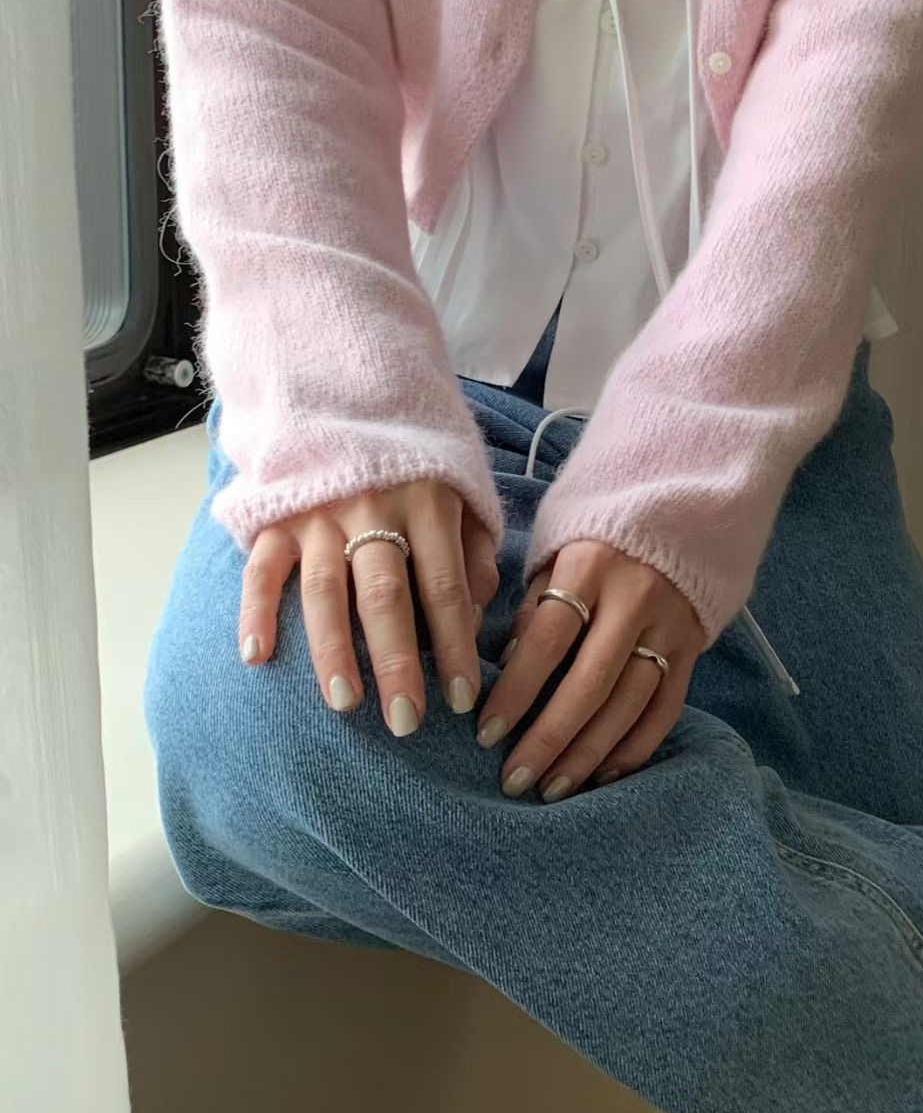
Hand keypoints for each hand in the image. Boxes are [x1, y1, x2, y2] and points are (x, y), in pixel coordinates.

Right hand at [237, 480, 499, 736]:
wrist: (347, 393)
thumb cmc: (416, 462)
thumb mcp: (464, 490)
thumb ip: (474, 551)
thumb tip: (476, 615)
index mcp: (428, 504)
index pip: (444, 587)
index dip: (455, 645)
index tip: (462, 700)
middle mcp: (372, 509)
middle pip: (385, 595)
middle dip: (396, 662)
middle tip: (405, 720)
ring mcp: (319, 513)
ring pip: (325, 589)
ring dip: (332, 649)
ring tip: (344, 702)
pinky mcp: (276, 516)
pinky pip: (261, 568)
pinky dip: (256, 611)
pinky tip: (257, 656)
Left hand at [477, 540, 704, 800]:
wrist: (684, 510)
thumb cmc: (598, 541)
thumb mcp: (557, 553)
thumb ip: (533, 608)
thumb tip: (505, 670)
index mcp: (591, 566)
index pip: (549, 639)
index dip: (516, 689)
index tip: (485, 733)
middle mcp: (635, 598)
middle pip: (590, 681)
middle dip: (549, 737)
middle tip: (514, 779)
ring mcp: (670, 625)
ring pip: (629, 703)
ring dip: (588, 752)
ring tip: (552, 787)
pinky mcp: (692, 648)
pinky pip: (665, 708)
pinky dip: (635, 747)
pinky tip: (604, 775)